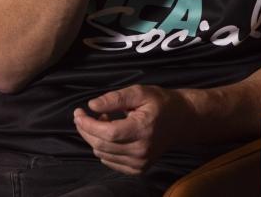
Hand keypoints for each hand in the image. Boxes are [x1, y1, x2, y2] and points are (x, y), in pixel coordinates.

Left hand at [73, 84, 192, 174]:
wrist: (181, 121)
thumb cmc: (160, 103)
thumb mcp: (139, 92)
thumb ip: (115, 98)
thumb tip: (92, 105)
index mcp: (142, 130)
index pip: (106, 133)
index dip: (87, 124)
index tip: (78, 112)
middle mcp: (142, 150)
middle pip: (101, 145)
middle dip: (85, 130)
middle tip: (81, 115)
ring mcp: (140, 162)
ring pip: (103, 154)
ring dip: (94, 138)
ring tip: (103, 120)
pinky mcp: (139, 168)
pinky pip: (110, 162)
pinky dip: (103, 149)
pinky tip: (110, 134)